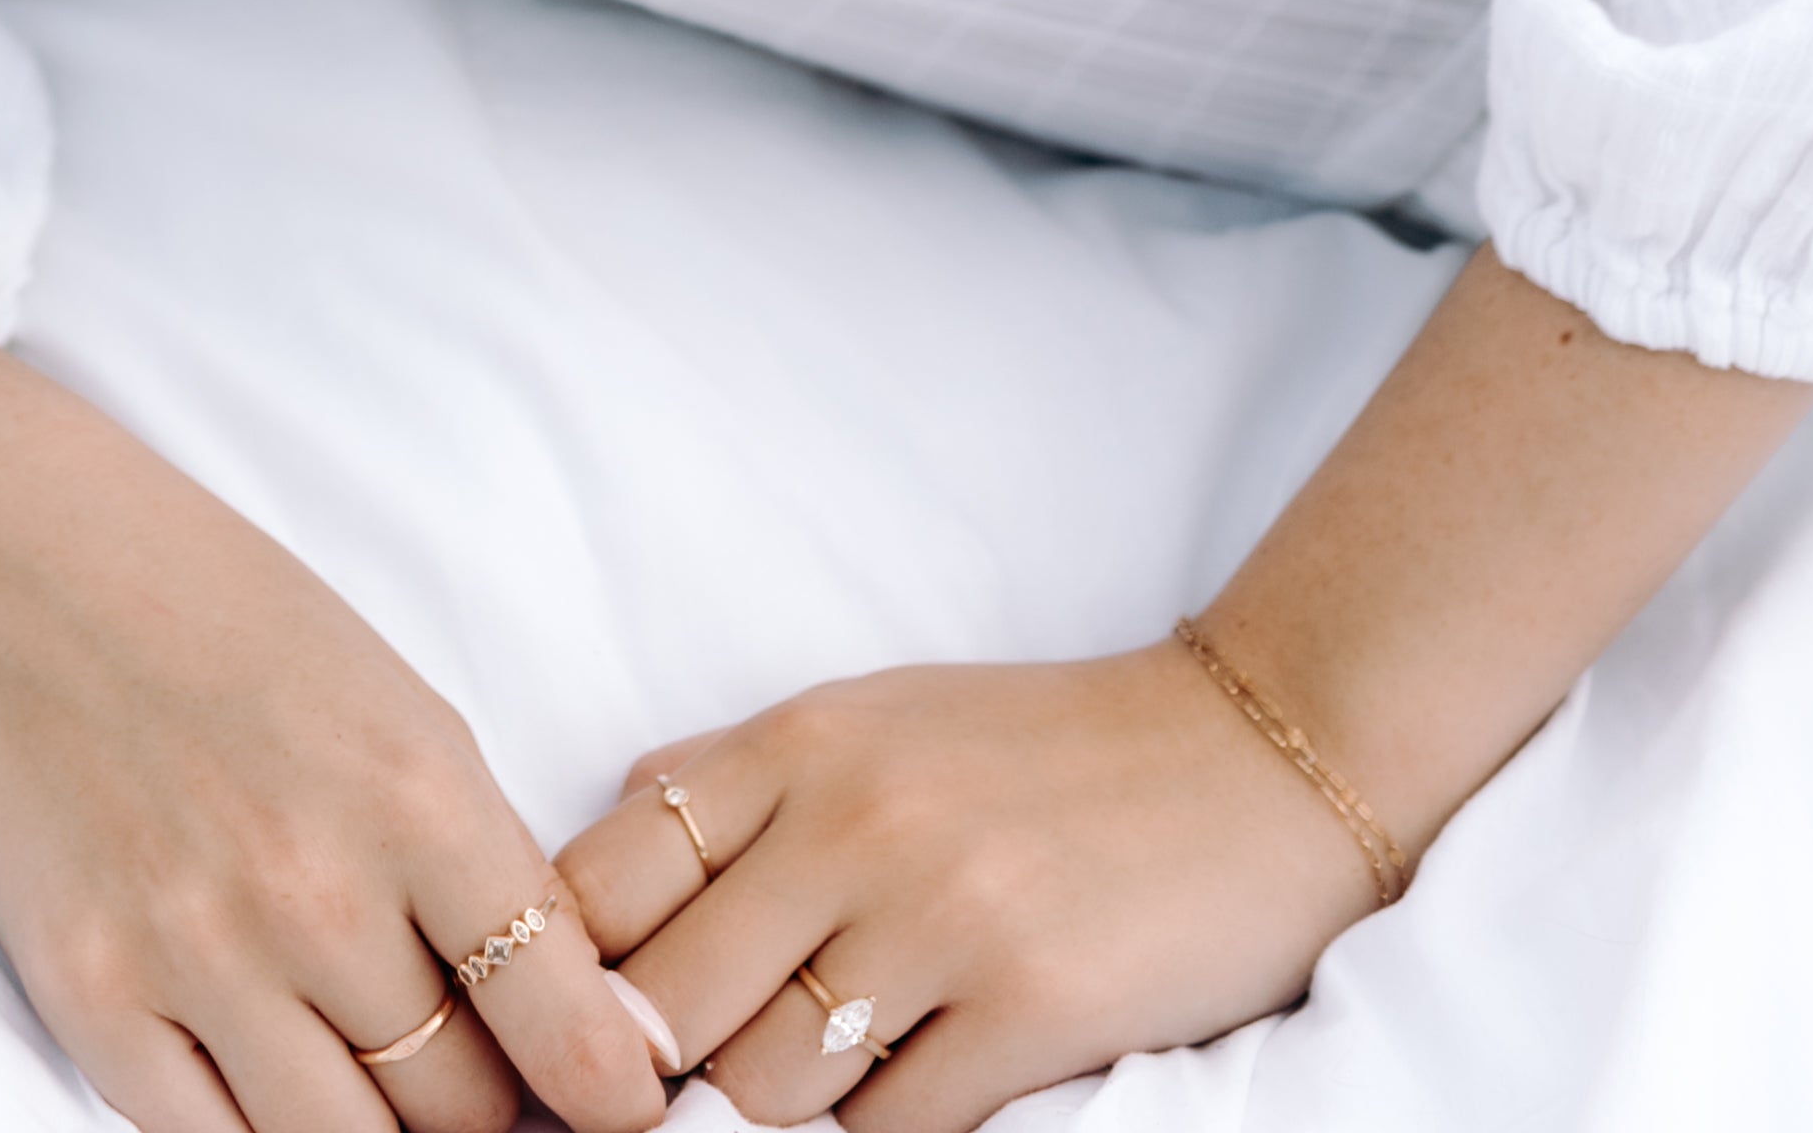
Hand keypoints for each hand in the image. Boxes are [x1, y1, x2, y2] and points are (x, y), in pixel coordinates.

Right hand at [0, 224, 674, 1132]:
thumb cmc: (209, 602)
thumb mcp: (384, 698)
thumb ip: (463, 853)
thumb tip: (550, 1012)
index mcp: (418, 791)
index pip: (569, 1021)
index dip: (619, 1099)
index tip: (633, 1121)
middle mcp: (316, 887)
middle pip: (462, 1106)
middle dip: (500, 1121)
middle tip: (504, 1101)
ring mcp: (194, 952)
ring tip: (400, 1104)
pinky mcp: (87, 993)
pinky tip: (281, 1100)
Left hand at [552, 645, 1385, 1128]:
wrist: (1246, 757)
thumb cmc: (1039, 751)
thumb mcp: (870, 719)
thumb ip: (736, 785)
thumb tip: (605, 853)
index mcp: (796, 745)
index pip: (602, 880)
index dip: (566, 976)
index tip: (579, 1031)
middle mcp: (851, 824)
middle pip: (664, 1008)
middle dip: (650, 1079)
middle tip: (654, 1108)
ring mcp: (941, 921)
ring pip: (764, 1088)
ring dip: (767, 1118)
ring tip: (784, 1104)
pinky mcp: (1029, 1013)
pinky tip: (888, 1108)